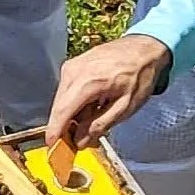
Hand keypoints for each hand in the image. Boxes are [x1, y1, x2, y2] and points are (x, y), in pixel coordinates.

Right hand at [44, 35, 170, 149]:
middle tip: (81, 139)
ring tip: (95, 117)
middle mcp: (74, 71)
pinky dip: (76, 102)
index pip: (63, 111)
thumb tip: (81, 140)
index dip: (54, 131)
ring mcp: (72, 66)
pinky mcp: (73, 65)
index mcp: (88, 82)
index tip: (51, 146)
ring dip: (73, 114)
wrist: (144, 48)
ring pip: (62, 99)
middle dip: (66, 126)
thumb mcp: (126, 106)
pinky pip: (67, 90)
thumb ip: (101, 124)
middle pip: (59, 107)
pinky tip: (93, 104)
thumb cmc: (139, 74)